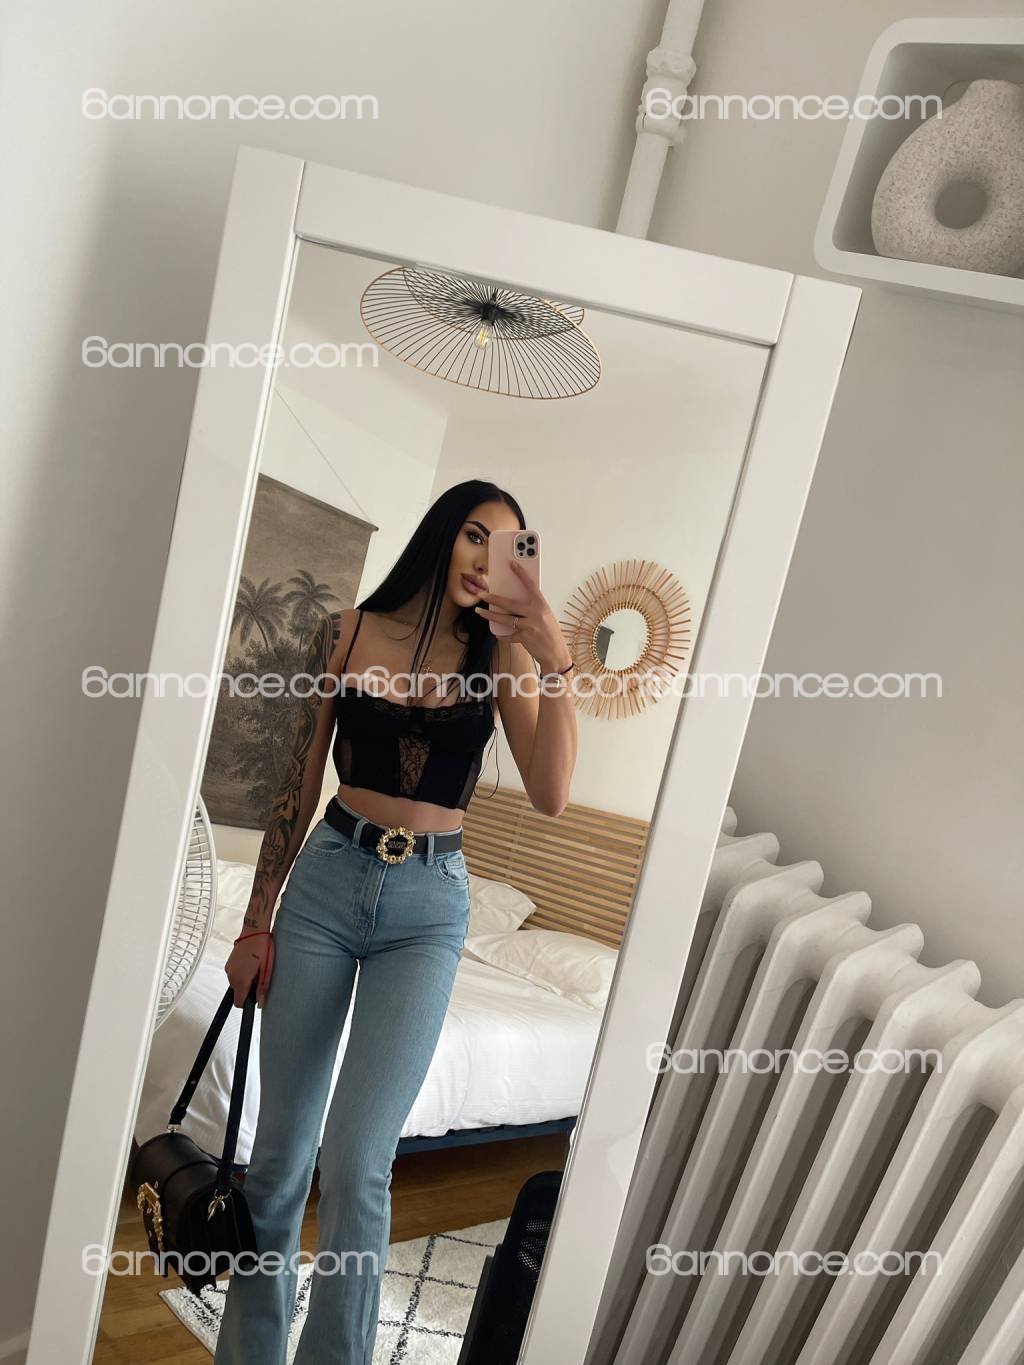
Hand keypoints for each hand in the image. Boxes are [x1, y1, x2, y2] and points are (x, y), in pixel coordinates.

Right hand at [225, 932, 274, 1008]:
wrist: (254, 930)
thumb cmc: (262, 947)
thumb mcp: (266, 969)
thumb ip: (262, 988)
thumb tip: (260, 1003)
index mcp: (240, 979)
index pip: (238, 1003)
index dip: (247, 1002)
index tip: (255, 995)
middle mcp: (231, 975)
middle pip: (238, 992)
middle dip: (248, 988)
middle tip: (259, 976)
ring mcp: (229, 968)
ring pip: (236, 983)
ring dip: (246, 979)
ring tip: (256, 966)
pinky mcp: (229, 962)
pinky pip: (235, 973)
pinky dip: (242, 972)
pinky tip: (251, 962)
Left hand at [474, 558, 572, 673]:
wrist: (556, 653)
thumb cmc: (551, 633)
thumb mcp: (546, 616)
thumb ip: (533, 608)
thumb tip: (515, 602)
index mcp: (542, 605)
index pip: (530, 585)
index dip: (521, 574)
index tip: (512, 564)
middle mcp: (536, 614)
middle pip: (510, 604)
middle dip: (494, 598)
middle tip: (482, 594)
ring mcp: (530, 626)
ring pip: (505, 619)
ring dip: (490, 615)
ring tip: (480, 611)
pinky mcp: (525, 638)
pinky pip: (509, 636)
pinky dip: (503, 636)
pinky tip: (498, 635)